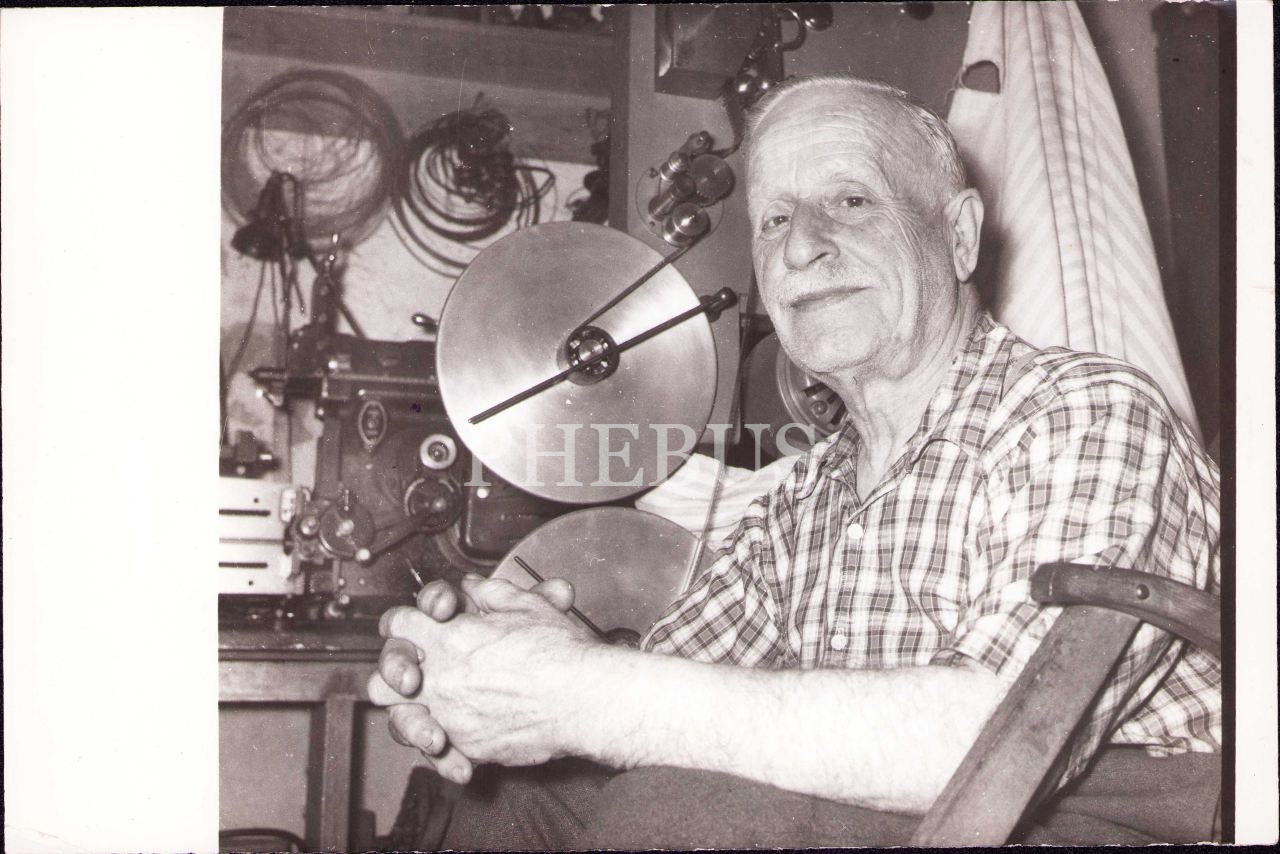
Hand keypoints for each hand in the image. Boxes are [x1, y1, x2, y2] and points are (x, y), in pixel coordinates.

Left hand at [377, 575, 597, 767]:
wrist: (584, 698)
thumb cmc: (561, 653)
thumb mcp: (527, 606)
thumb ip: (492, 593)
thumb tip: (474, 587)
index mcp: (449, 637)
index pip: (398, 624)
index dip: (408, 623)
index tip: (421, 628)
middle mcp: (441, 679)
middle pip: (383, 677)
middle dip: (396, 674)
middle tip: (415, 673)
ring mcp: (450, 716)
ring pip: (401, 720)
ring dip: (411, 713)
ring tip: (432, 711)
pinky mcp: (467, 747)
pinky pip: (437, 754)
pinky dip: (445, 751)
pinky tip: (458, 745)